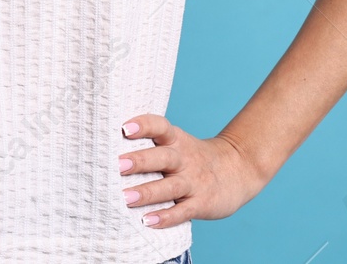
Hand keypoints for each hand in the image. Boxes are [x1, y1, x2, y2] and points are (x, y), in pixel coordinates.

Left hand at [118, 114, 265, 228]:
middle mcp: (184, 159)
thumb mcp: (179, 144)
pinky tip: (148, 221)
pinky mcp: (202, 203)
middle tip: (118, 165)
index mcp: (177, 141)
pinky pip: (182, 211)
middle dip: (140, 160)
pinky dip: (166, 217)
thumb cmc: (194, 158)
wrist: (239, 169)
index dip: (144, 125)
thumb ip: (152, 146)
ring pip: (170, 186)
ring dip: (148, 192)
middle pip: (162, 157)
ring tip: (126, 197)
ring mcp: (194, 182)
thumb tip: (107, 149)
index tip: (125, 127)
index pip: (161, 127)